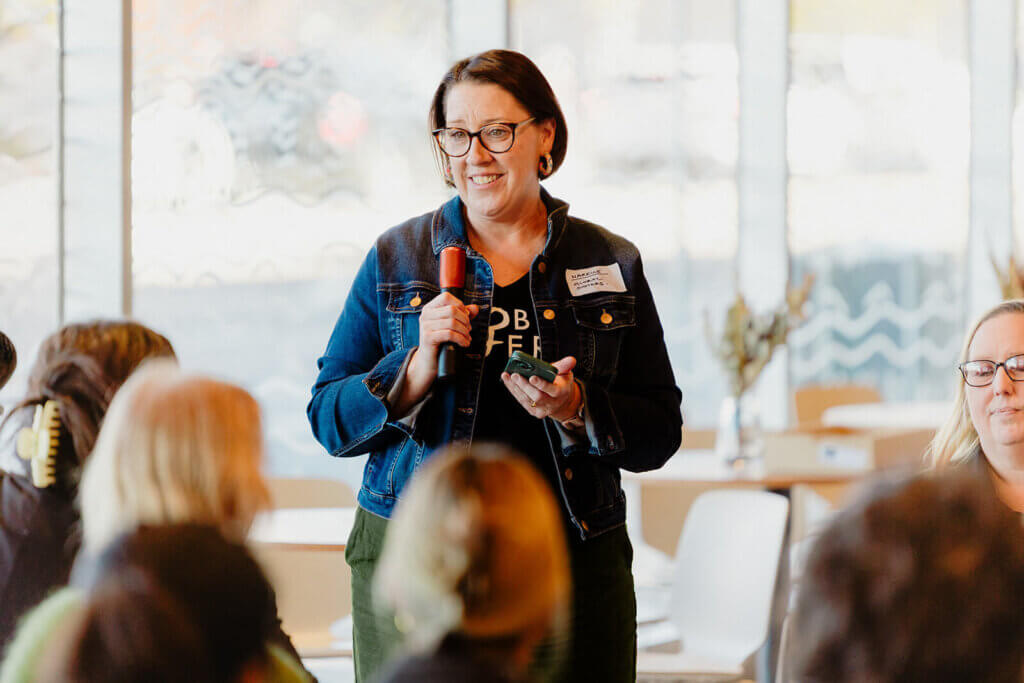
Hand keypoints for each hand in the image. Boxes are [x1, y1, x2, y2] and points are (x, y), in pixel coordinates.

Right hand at [400, 293, 478, 408]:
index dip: (460, 304)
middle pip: (452, 310)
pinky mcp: (427, 338)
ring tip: (467, 337)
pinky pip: (449, 334)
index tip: (465, 316)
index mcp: (430, 308)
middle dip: (465, 320)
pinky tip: (464, 343)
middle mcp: (425, 314)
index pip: (446, 297)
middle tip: (468, 330)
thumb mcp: (452, 325)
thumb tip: (475, 308)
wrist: (428, 360)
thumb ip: (463, 315)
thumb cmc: (441, 341)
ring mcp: (425, 326)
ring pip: (452, 322)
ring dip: (464, 331)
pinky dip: (461, 339)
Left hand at [502, 356, 580, 421]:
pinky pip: (522, 401)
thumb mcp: (566, 374)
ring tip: (507, 376)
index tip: (532, 377)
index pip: (551, 389)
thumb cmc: (561, 385)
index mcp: (561, 392)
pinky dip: (514, 391)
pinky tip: (508, 382)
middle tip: (515, 375)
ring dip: (515, 387)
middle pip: (537, 396)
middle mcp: (552, 403)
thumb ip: (565, 366)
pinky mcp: (534, 411)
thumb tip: (571, 360)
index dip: (541, 384)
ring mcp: (542, 409)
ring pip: (527, 399)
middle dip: (525, 386)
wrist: (562, 402)